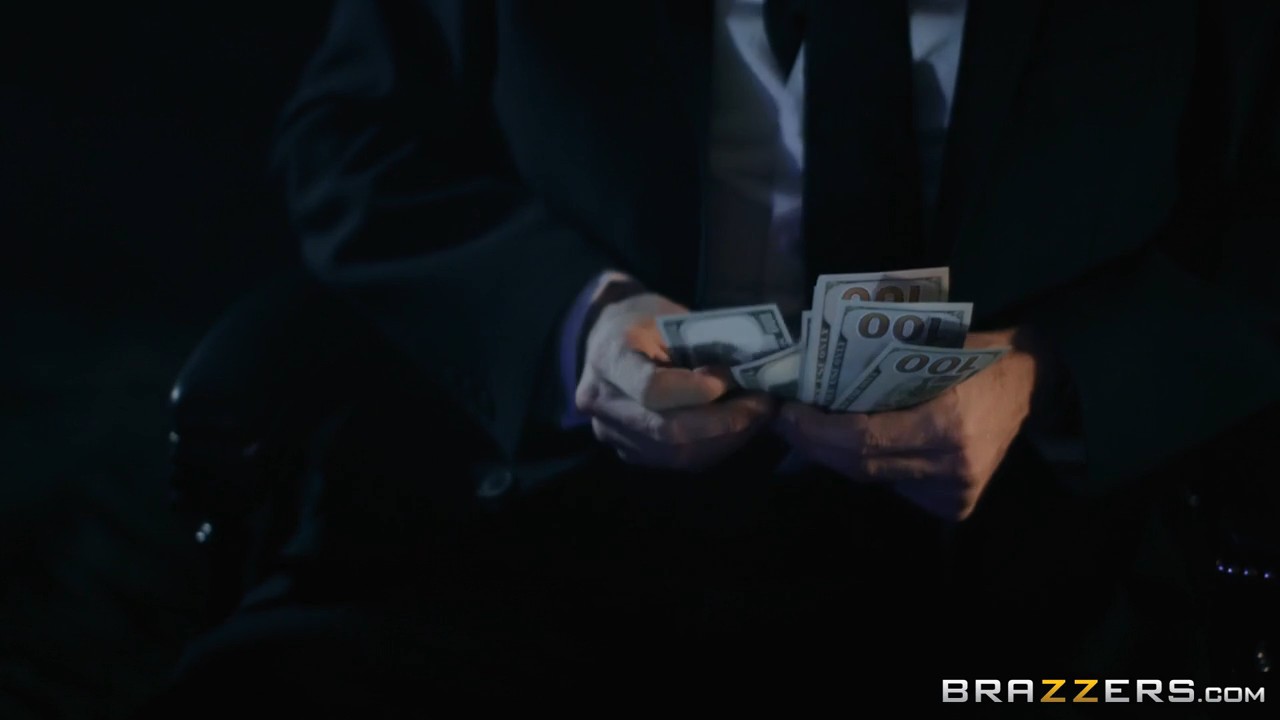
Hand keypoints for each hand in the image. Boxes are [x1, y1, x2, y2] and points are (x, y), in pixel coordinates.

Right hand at [575, 292, 776, 470]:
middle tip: (763, 405)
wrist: (606, 335)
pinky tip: (736, 428)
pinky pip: (676, 461)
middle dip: (724, 422)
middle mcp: (602, 401)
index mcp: (610, 357)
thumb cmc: (645, 318)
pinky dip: (714, 447)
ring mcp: (610, 432)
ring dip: (726, 439)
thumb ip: (705, 346)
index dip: (698, 390)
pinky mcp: (627, 451)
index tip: (731, 377)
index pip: (652, 389)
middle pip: (666, 431)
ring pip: (675, 454)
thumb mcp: (673, 316)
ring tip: (757, 417)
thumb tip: (752, 375)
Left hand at [774, 329, 1039, 519]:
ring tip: (806, 432)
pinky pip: (895, 487)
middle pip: (861, 466)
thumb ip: (878, 370)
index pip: (862, 439)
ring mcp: (956, 492)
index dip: (816, 431)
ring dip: (835, 456)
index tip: (786, 413)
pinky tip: (848, 447)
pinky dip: (870, 466)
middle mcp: (952, 467)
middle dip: (815, 445)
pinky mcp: (956, 505)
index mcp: (946, 424)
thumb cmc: (974, 354)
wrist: (1030, 380)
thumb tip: (814, 377)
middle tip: (786, 424)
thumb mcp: (927, 348)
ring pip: (873, 479)